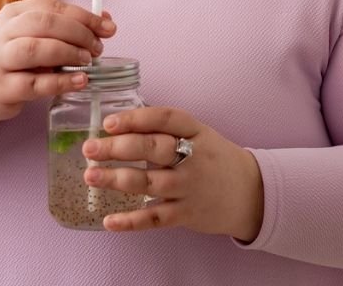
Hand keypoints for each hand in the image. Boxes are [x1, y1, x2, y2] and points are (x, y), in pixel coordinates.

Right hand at [0, 0, 115, 142]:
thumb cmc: (12, 59)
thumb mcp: (33, 37)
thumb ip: (67, 28)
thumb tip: (107, 22)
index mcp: (12, 14)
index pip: (50, 6)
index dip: (83, 16)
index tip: (108, 28)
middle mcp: (2, 33)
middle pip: (42, 23)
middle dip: (77, 32)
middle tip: (97, 48)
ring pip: (34, 49)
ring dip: (67, 52)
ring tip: (88, 61)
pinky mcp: (0, 89)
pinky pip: (34, 84)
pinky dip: (61, 82)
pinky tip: (79, 81)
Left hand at [81, 107, 264, 240]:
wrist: (252, 193)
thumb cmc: (215, 160)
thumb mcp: (200, 135)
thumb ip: (166, 131)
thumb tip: (120, 126)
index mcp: (196, 132)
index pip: (165, 119)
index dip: (136, 119)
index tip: (109, 122)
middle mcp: (193, 158)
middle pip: (153, 149)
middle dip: (118, 148)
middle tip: (90, 149)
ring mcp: (190, 187)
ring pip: (150, 183)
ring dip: (117, 179)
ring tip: (91, 176)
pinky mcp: (187, 214)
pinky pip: (155, 218)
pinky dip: (131, 221)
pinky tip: (109, 221)